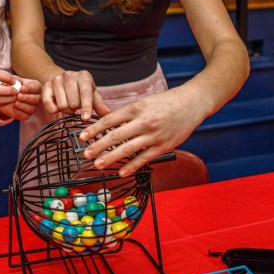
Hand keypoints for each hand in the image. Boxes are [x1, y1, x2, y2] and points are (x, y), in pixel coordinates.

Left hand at [0, 77, 41, 120]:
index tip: (22, 89)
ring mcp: (33, 107)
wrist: (6, 96)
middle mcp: (37, 97)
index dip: (29, 89)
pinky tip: (14, 108)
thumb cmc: (13, 85)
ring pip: (32, 109)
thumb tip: (15, 83)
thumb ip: (15, 80)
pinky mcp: (27, 115)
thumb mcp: (14, 81)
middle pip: (37, 99)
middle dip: (27, 98)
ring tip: (15, 102)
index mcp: (36, 86)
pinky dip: (19, 112)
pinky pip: (25, 116)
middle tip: (18, 96)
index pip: (36, 88)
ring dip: (23, 106)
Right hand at [42, 70, 110, 120]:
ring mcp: (56, 79)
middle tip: (75, 107)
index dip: (86, 107)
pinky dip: (53, 109)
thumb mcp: (92, 95)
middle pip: (73, 103)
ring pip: (62, 105)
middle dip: (75, 109)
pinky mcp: (46, 85)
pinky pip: (48, 103)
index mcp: (84, 76)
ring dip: (66, 110)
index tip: (86, 119)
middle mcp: (69, 75)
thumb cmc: (81, 90)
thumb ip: (99, 105)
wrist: (63, 80)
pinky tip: (58, 106)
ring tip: (68, 105)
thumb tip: (109, 114)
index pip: (85, 94)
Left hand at [79, 87, 206, 176]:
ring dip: (111, 158)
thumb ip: (127, 114)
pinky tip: (121, 171)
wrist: (191, 103)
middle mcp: (143, 122)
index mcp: (136, 108)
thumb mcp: (143, 102)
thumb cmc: (165, 102)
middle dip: (98, 146)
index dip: (94, 129)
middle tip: (85, 153)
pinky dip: (131, 166)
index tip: (82, 136)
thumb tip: (108, 124)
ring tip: (98, 164)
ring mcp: (154, 135)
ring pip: (127, 149)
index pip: (109, 120)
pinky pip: (144, 158)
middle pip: (115, 136)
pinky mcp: (163, 146)